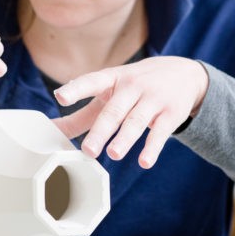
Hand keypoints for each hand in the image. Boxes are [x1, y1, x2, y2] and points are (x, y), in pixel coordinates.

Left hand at [52, 57, 207, 168]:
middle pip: (114, 110)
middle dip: (101, 130)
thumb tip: (51, 130)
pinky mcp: (171, 113)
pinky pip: (161, 132)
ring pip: (136, 121)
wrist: (183, 73)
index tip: (60, 96)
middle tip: (88, 150)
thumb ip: (80, 115)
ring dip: (126, 138)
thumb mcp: (108, 94)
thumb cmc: (134, 87)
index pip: (91, 81)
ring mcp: (153, 99)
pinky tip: (145, 162)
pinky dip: (153, 148)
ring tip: (114, 154)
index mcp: (111, 79)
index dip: (75, 89)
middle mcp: (132, 86)